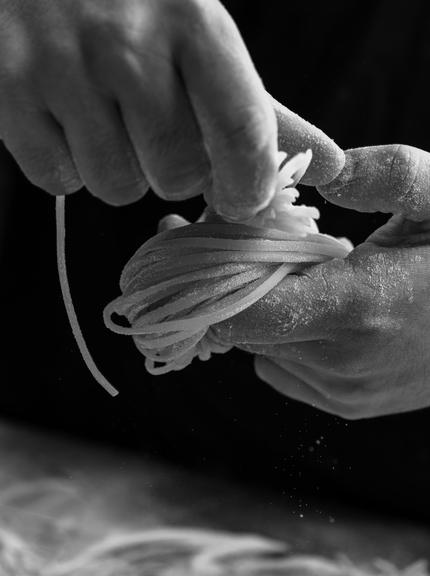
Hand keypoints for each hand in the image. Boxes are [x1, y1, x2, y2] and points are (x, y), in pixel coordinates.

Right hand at [0, 0, 283, 216]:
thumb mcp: (199, 37)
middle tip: (146, 129)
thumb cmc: (125, 8)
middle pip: (174, 174)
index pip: (243, 130)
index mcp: (194, 20)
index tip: (237, 198)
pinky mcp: (4, 88)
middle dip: (167, 169)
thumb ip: (261, 109)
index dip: (247, 184)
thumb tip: (336, 165)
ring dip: (111, 169)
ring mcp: (61, 62)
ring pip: (112, 184)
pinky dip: (60, 165)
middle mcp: (128, 37)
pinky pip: (55, 179)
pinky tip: (55, 117)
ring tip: (97, 117)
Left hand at [206, 144, 429, 418]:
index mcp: (358, 307)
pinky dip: (277, 333)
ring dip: (253, 303)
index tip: (188, 229)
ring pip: (254, 345)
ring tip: (282, 261)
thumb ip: (387, 174)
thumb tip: (323, 171)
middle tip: (221, 228)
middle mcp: (342, 362)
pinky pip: (279, 367)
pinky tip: (308, 298)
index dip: (204, 272)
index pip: (237, 312)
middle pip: (238, 324)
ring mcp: (346, 391)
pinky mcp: (350, 404)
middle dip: (223, 276)